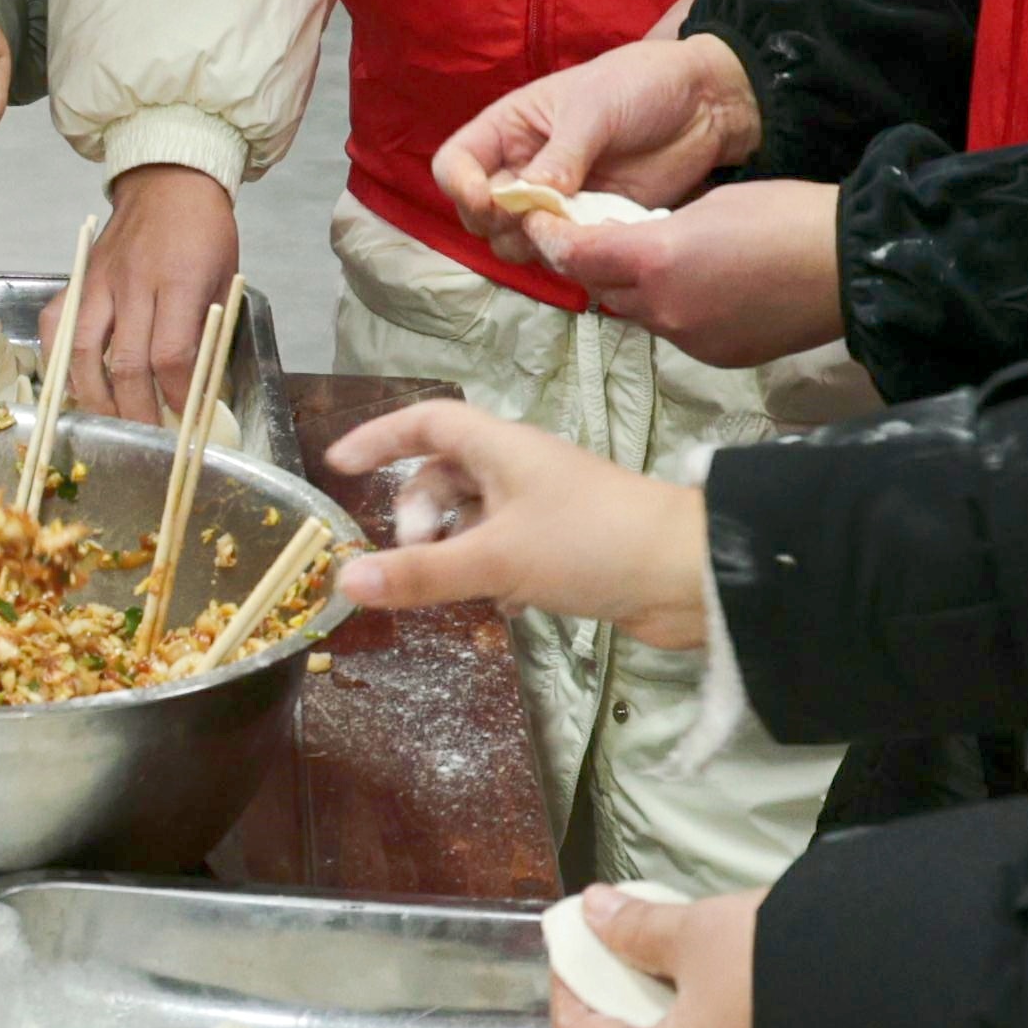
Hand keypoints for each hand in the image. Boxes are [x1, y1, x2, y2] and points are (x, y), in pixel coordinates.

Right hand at [76, 163, 245, 421]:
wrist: (169, 178)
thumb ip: (208, 329)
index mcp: (178, 280)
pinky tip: (71, 387)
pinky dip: (59, 362)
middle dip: (136, 412)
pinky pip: (57, 326)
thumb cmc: (205, 231)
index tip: (187, 420)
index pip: (171, 355)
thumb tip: (197, 387)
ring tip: (109, 424)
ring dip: (94, 398)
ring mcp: (98, 280)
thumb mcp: (225, 277)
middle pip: (124, 363)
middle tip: (148, 440)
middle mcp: (132, 282)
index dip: (177, 396)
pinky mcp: (77, 278)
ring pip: (81, 352)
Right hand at [323, 401, 711, 647]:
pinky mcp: (568, 546)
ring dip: (453, 549)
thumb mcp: (495, 559)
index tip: (339, 468)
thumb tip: (344, 581)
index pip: (428, 422)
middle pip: (447, 475)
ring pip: (476, 518)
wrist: (688, 575)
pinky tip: (498, 605)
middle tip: (412, 556)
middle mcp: (522, 469)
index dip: (381, 438)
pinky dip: (489, 572)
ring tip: (449, 588)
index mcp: (503, 448)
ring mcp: (547, 508)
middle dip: (418, 514)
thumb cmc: (590, 544)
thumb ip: (420, 572)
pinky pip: (507, 549)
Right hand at [432, 33, 762, 255]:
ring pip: (516, 242)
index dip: (461, 188)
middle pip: (478, 215)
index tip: (491, 200)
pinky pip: (563, 252)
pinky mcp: (591, 225)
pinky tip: (601, 238)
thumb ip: (561, 154)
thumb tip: (529, 197)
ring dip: (535, 244)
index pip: (456, 165)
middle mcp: (523, 167)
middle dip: (499, 225)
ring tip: (575, 228)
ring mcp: (557, 201)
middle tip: (541, 218)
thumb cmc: (641, 84)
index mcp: (510, 128)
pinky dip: (572, 255)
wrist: (705, 104)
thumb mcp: (595, 107)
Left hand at [531, 177, 843, 365]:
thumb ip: (654, 228)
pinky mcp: (715, 357)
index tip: (540, 222)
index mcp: (656, 259)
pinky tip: (702, 288)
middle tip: (601, 235)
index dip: (549, 237)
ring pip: (638, 313)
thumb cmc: (785, 216)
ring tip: (661, 261)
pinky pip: (675, 332)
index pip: (573, 256)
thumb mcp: (708, 204)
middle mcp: (663, 309)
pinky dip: (673, 310)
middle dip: (595, 265)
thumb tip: (629, 240)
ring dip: (636, 290)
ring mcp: (689, 339)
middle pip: (600, 289)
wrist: (849, 266)